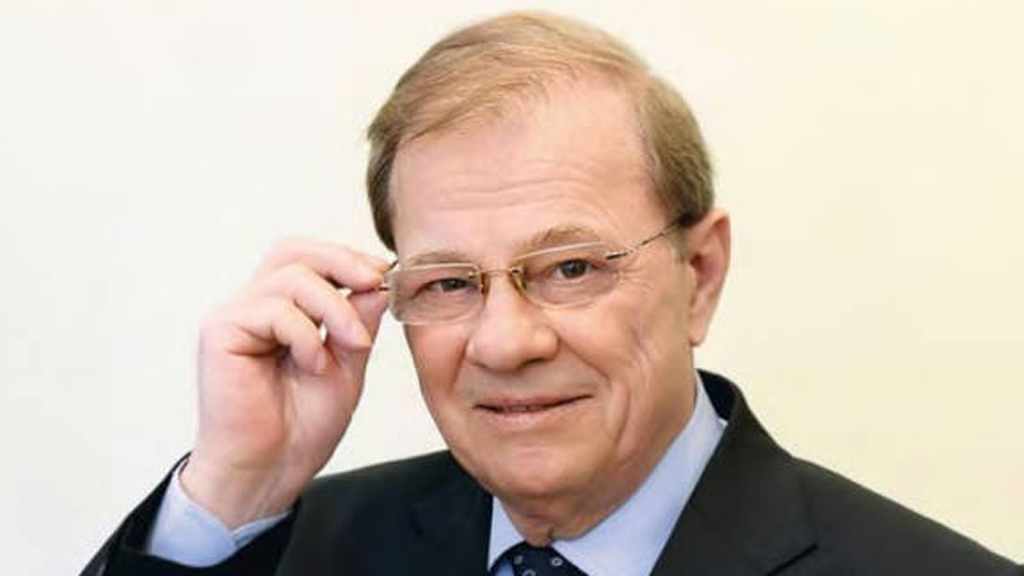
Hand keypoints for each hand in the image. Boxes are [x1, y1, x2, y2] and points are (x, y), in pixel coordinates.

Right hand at [180, 238, 390, 527]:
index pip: (308, 258)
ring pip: (291, 276)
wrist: (270, 470)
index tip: (383, 275)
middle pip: (294, 251)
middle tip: (374, 282)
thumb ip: (358, 322)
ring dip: (334, 308)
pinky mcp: (220, 331)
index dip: (346, 257)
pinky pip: (273, 309)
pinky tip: (313, 365)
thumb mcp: (347, 364)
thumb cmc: (302, 425)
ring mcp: (234, 315)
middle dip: (341, 261)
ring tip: (352, 345)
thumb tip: (377, 280)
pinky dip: (305, 334)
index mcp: (281, 308)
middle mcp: (253, 305)